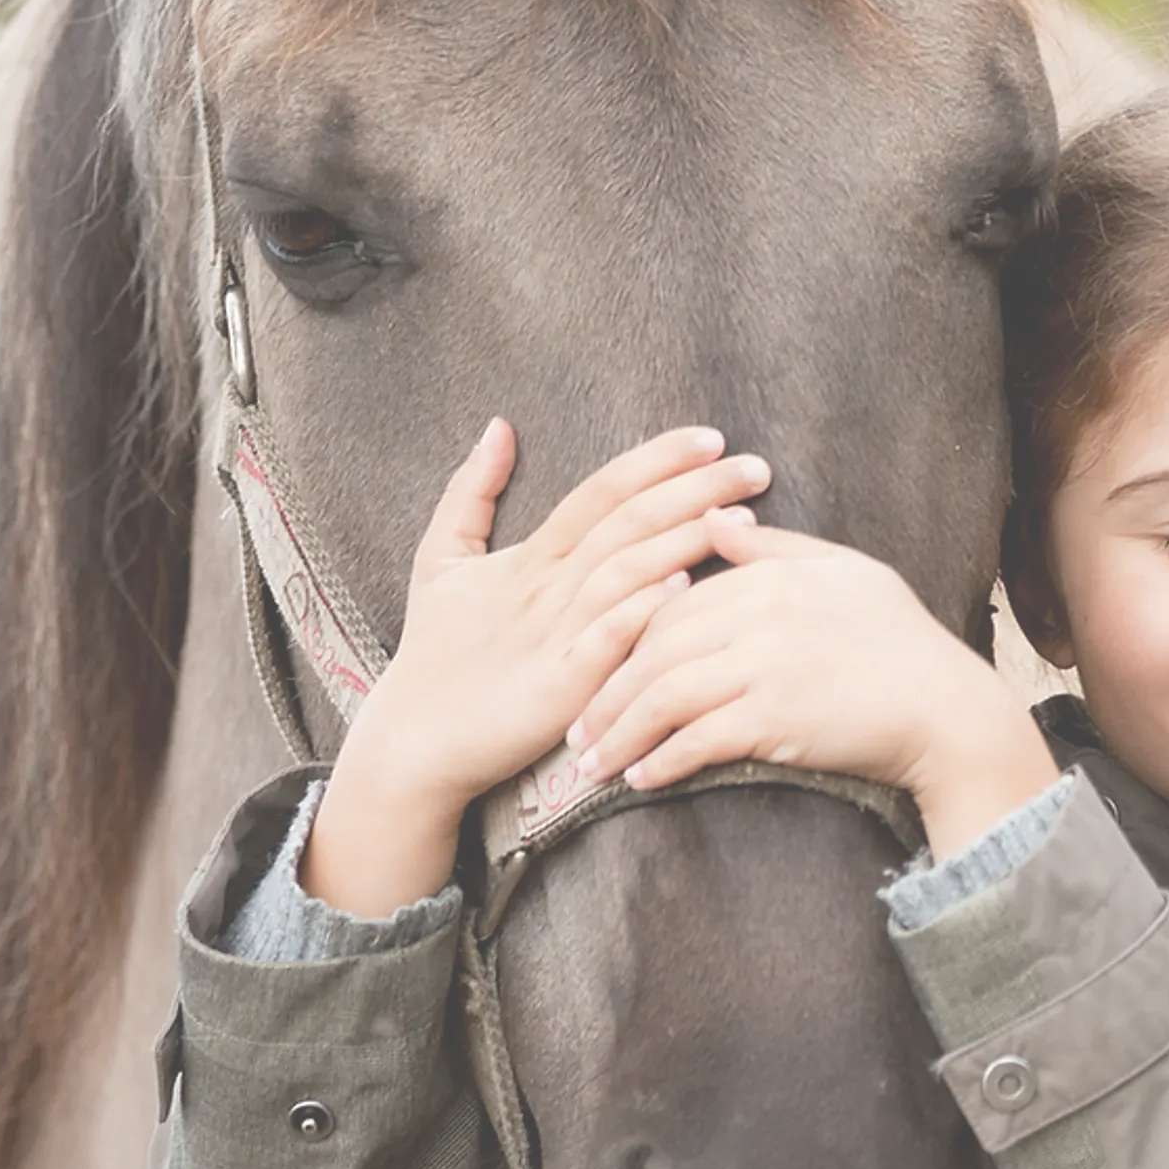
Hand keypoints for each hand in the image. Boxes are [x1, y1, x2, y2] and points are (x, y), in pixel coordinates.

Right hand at [300, 420, 771, 914]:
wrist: (413, 741)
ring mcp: (552, 635)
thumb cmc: (435, 652)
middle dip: (693, 489)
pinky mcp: (557, 686)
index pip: (602, 492)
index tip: (713, 438)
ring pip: (623, 571)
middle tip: (755, 466)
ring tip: (741, 519)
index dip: (655, 461)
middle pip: (626, 522)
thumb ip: (471, 492)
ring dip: (683, 539)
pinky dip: (639, 609)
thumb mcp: (441, 560)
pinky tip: (682, 584)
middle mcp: (545, 587)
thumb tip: (498, 427)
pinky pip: (603, 641)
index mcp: (531, 556)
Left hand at [573, 512, 1060, 859]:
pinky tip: (642, 780)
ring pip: (664, 695)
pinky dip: (663, 761)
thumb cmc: (900, 641)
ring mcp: (766, 665)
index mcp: (770, 573)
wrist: (947, 710)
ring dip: (621, 735)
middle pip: (653, 649)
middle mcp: (761, 613)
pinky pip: (698, 738)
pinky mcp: (776, 718)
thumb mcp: (844, 573)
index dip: (624, 638)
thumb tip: (714, 519)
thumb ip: (775, 548)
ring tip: (594, 766)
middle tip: (575, 733)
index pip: (670, 600)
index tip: (595, 671)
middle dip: (604, 694)